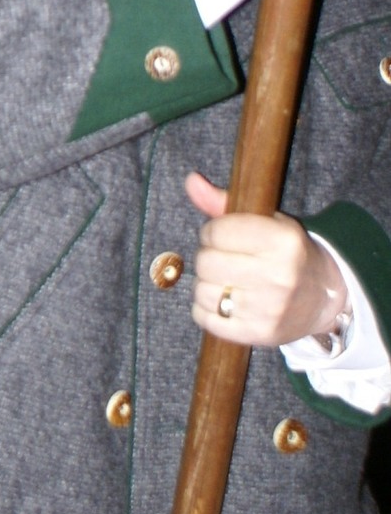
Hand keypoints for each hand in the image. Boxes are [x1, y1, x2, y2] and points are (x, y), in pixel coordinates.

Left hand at [186, 172, 346, 345]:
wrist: (323, 299)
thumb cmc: (286, 254)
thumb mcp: (266, 222)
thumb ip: (224, 203)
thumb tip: (191, 180)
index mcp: (283, 241)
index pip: (216, 231)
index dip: (212, 232)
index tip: (223, 236)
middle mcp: (278, 275)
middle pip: (206, 262)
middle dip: (208, 257)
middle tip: (225, 259)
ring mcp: (268, 308)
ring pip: (202, 290)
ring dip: (207, 284)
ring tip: (227, 280)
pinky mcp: (258, 333)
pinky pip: (205, 318)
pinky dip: (206, 309)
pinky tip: (224, 301)